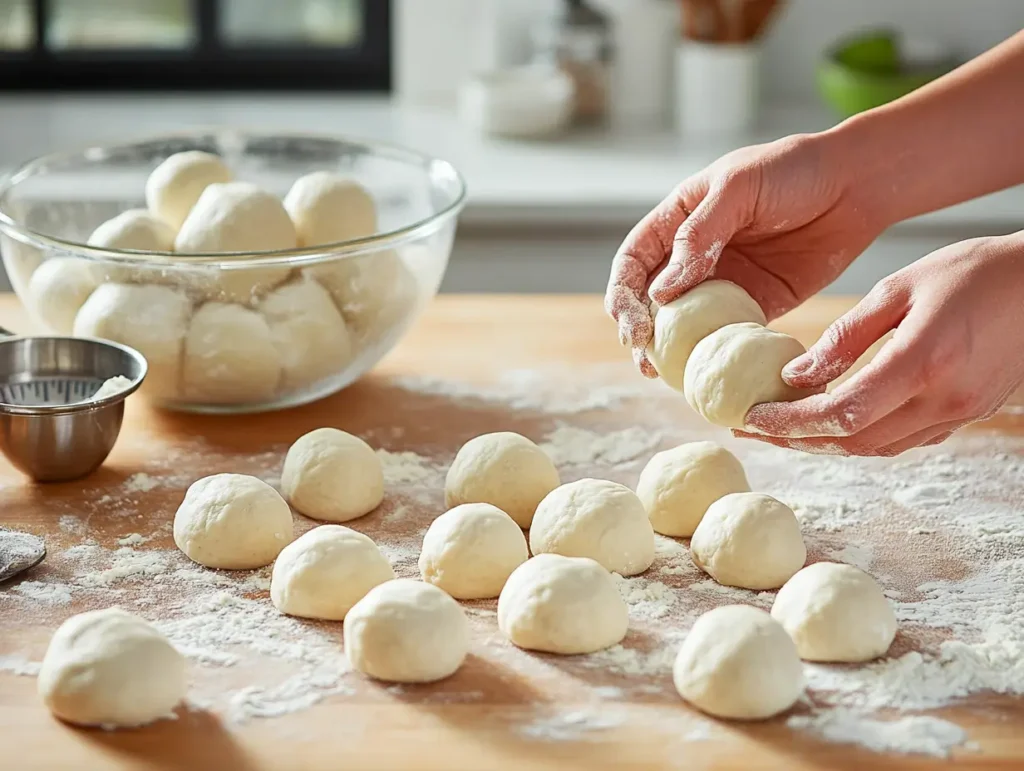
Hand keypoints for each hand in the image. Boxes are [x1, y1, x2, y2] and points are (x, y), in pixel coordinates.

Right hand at [604, 132, 887, 375]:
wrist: (855, 184)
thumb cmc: (792, 170)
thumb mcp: (738, 189)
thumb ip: (699, 236)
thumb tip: (662, 292)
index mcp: (676, 221)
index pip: (634, 262)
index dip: (624, 294)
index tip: (634, 325)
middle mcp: (692, 256)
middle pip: (650, 300)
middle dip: (641, 331)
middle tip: (645, 359)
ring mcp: (724, 283)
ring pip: (685, 324)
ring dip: (672, 352)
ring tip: (667, 377)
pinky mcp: (757, 304)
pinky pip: (729, 335)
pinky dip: (717, 354)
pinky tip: (713, 372)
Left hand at [738, 233, 1023, 455]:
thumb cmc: (975, 272)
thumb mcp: (899, 288)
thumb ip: (846, 336)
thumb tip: (795, 376)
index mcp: (921, 363)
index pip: (840, 413)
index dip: (790, 423)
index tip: (751, 419)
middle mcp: (941, 400)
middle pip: (853, 441)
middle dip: (797, 441)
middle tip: (753, 430)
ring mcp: (958, 414)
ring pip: (876, 448)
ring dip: (826, 443)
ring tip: (782, 429)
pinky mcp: (965, 416)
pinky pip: (902, 440)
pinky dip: (861, 437)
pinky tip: (833, 422)